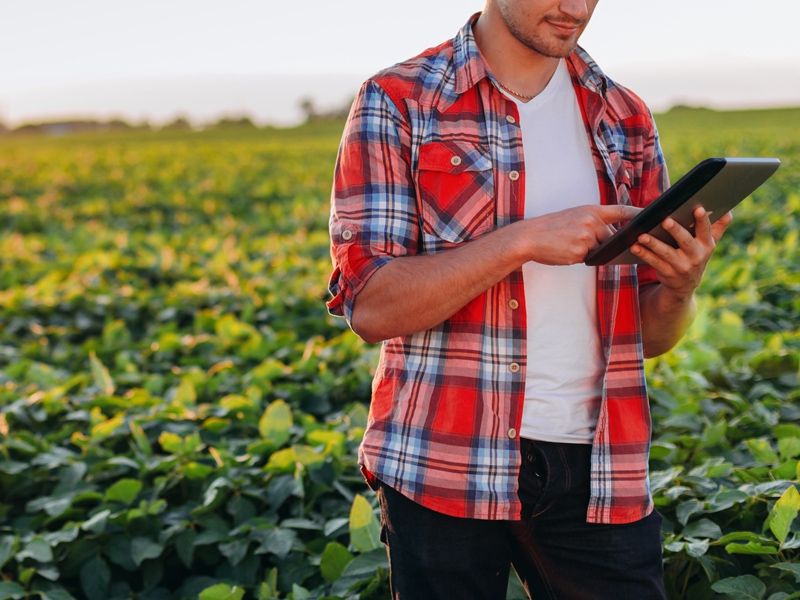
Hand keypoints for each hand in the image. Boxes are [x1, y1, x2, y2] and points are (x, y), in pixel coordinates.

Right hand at [523, 204, 642, 264]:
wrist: (528, 237)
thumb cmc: (549, 229)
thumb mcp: (573, 216)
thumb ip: (592, 223)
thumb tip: (609, 236)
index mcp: (590, 210)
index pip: (621, 210)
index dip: (638, 213)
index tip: (653, 214)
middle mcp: (591, 221)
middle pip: (611, 237)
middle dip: (602, 243)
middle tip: (579, 241)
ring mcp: (587, 237)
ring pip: (599, 249)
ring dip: (588, 251)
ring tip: (567, 244)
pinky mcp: (580, 251)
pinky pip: (587, 258)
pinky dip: (578, 257)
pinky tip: (564, 251)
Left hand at [631, 207, 732, 298]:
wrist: (686, 284)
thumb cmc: (696, 255)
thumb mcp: (709, 244)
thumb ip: (717, 228)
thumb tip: (728, 211)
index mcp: (707, 245)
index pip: (706, 230)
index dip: (703, 220)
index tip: (698, 208)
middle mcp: (696, 256)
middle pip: (685, 241)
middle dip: (676, 230)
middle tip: (665, 220)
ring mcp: (681, 266)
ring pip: (666, 253)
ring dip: (654, 243)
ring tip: (642, 235)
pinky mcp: (667, 273)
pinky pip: (654, 262)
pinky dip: (644, 254)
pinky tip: (635, 246)